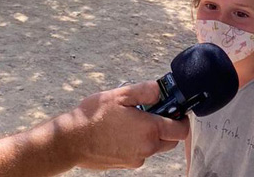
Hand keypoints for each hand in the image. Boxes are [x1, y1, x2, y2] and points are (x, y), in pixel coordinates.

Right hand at [63, 81, 188, 169]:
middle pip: (171, 140)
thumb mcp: (120, 95)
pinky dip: (138, 142)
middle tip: (152, 111)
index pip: (181, 129)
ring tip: (131, 119)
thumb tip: (161, 89)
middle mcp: (147, 148)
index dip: (182, 118)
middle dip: (167, 126)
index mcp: (149, 129)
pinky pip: (140, 152)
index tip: (176, 109)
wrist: (71, 140)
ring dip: (151, 134)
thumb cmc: (94, 116)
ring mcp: (137, 159)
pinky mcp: (126, 164)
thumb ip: (145, 90)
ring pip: (155, 147)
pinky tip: (121, 131)